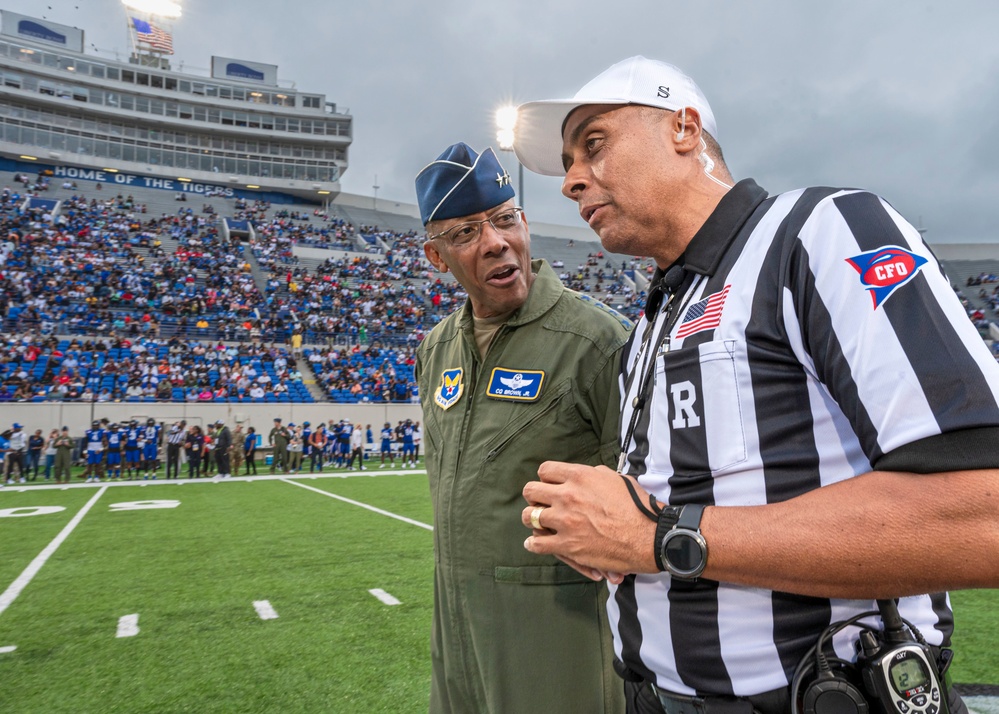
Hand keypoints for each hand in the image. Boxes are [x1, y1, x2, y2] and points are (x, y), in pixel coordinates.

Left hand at [521, 461, 658, 576]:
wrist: (648, 537)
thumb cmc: (637, 507)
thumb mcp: (617, 479)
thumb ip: (594, 474)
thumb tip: (585, 474)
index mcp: (580, 476)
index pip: (545, 470)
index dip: (546, 478)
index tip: (549, 484)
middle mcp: (568, 496)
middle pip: (531, 490)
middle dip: (534, 496)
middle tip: (540, 502)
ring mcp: (565, 521)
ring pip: (529, 516)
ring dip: (532, 519)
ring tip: (536, 522)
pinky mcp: (567, 545)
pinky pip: (537, 544)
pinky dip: (533, 544)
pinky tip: (533, 543)